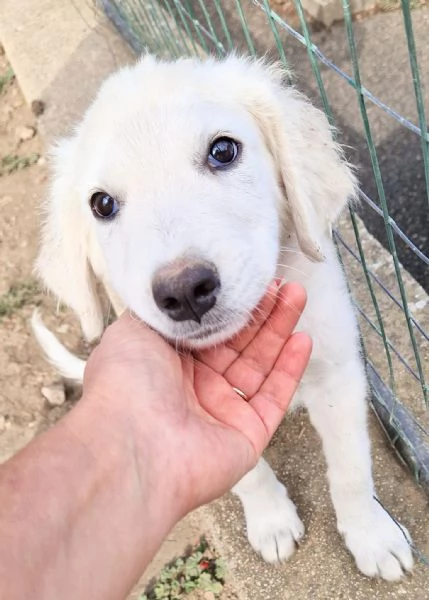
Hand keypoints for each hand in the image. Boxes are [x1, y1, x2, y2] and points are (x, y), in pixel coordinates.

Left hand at [83, 281, 310, 515]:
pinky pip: (274, 398)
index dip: (231, 305)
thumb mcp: (132, 331)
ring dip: (280, 331)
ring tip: (298, 297)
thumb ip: (161, 313)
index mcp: (168, 362)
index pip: (209, 328)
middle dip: (262, 312)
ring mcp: (222, 412)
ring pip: (259, 365)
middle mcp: (195, 386)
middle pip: (238, 343)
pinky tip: (302, 340)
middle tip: (284, 284)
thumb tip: (179, 298)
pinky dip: (290, 370)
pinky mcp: (246, 435)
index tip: (251, 280)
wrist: (131, 445)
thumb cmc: (125, 384)